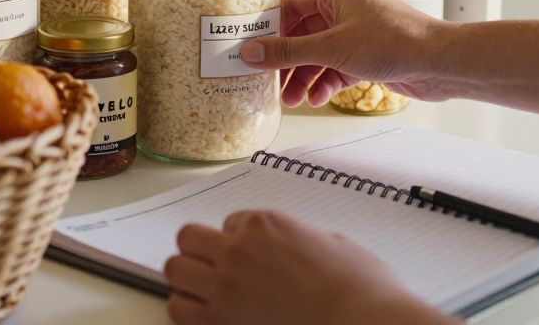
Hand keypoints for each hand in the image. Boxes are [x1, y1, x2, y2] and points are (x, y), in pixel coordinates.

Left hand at [165, 209, 454, 324]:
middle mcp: (239, 248)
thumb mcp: (332, 243)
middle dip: (199, 251)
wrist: (362, 320)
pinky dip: (187, 310)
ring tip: (204, 290)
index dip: (237, 239)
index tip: (247, 254)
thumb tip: (292, 250)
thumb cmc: (360, 287)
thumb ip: (299, 241)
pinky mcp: (221, 319)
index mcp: (266, 223)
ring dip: (187, 278)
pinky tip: (206, 313)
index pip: (228, 223)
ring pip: (175, 269)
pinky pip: (179, 309)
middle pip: (188, 238)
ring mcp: (226, 283)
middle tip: (213, 266)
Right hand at [238, 0, 452, 105]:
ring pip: (320, 53)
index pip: (290, 6)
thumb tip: (250, 52)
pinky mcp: (369, 54)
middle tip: (272, 84)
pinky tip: (319, 98)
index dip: (270, 30)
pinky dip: (326, 81)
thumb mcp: (331, 49)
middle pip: (303, 34)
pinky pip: (337, 66)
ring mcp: (358, 31)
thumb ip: (288, 52)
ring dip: (305, 77)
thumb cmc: (394, 42)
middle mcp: (346, 7)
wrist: (439, 63)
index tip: (252, 51)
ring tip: (295, 100)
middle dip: (288, 62)